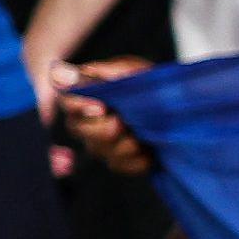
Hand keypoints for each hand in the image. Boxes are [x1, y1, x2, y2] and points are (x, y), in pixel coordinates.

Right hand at [52, 57, 154, 175]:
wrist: (181, 109)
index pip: (66, 101)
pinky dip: (137, 159)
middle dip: (106, 128)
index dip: (79, 107)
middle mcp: (86, 119)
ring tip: (141, 133)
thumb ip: (100, 73)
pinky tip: (148, 149)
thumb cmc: (152, 84)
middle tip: (125, 122)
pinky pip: (119, 166)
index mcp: (87, 93)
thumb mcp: (133, 72)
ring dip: (126, 143)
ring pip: (99, 150)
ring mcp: (99, 142)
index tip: (101, 109)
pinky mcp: (116, 160)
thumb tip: (57, 73)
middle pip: (79, 130)